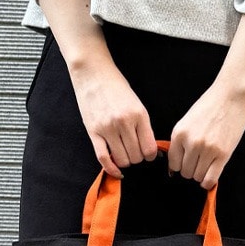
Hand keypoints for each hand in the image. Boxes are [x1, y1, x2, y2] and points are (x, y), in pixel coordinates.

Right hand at [69, 60, 157, 178]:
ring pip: (122, 160)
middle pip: (136, 156)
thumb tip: (150, 149)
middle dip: (138, 158)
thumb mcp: (137, 104)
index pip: (149, 148)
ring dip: (125, 161)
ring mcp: (107, 129)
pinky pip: (103, 158)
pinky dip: (111, 169)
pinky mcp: (93, 132)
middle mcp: (124, 123)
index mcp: (139, 115)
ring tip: (124, 154)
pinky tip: (117, 171)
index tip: (148, 155)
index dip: (151, 156)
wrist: (93, 73)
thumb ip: (143, 126)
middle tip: (134, 152)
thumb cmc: (116, 87)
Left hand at [167, 80, 244, 189]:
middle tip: (198, 162)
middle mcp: (192, 143)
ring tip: (206, 164)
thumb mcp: (187, 122)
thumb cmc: (210, 107)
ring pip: (197, 176)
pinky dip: (208, 182)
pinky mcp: (223, 154)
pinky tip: (209, 177)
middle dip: (190, 170)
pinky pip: (211, 178)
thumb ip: (180, 141)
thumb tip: (175, 164)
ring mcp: (208, 150)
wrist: (231, 97)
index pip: (173, 163)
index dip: (179, 165)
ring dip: (200, 174)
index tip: (184, 164)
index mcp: (179, 134)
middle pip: (185, 172)